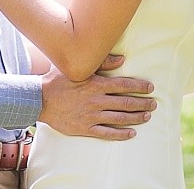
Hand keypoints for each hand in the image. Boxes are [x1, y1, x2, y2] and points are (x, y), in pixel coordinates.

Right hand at [38, 56, 156, 140]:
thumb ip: (102, 62)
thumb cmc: (58, 80)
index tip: (150, 87)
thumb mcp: (78, 66)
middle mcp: (96, 100)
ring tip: (147, 116)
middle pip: (125, 102)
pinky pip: (107, 133)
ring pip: (119, 118)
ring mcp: (91, 116)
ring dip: (136, 117)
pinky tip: (131, 133)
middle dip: (142, 103)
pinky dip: (120, 134)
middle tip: (154, 104)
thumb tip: (122, 59)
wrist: (39, 100)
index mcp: (96, 84)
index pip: (124, 85)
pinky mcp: (85, 128)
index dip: (139, 86)